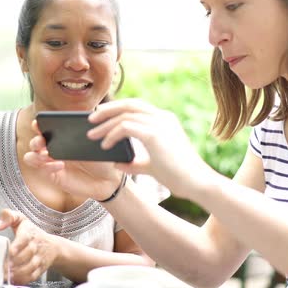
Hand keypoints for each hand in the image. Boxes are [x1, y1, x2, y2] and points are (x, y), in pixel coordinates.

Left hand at [0, 209, 59, 283]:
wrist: (53, 246)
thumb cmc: (32, 232)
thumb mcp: (21, 219)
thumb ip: (8, 216)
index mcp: (29, 233)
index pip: (24, 239)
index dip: (17, 246)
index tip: (9, 252)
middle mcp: (35, 246)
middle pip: (26, 255)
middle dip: (14, 263)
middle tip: (2, 268)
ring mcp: (38, 259)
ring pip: (29, 267)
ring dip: (18, 273)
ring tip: (6, 276)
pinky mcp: (40, 269)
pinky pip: (32, 276)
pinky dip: (23, 280)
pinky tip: (14, 280)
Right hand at [23, 120, 123, 199]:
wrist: (108, 179)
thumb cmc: (102, 157)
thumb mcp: (97, 142)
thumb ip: (90, 129)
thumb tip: (93, 111)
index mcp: (61, 137)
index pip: (44, 128)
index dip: (38, 125)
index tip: (37, 123)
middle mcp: (53, 148)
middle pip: (34, 142)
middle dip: (35, 140)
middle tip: (42, 141)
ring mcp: (51, 163)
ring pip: (31, 157)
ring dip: (36, 154)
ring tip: (48, 154)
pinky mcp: (53, 176)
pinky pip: (42, 170)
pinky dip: (47, 166)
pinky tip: (60, 165)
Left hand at [88, 99, 210, 197]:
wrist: (197, 183)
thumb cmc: (179, 176)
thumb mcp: (153, 167)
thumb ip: (136, 163)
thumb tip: (118, 163)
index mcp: (165, 121)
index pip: (137, 106)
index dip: (118, 108)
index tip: (102, 115)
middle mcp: (163, 117)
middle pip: (129, 104)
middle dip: (108, 110)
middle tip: (91, 118)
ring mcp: (160, 124)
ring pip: (125, 115)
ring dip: (105, 124)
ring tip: (92, 134)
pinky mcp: (155, 134)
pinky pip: (126, 127)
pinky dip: (112, 135)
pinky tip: (106, 146)